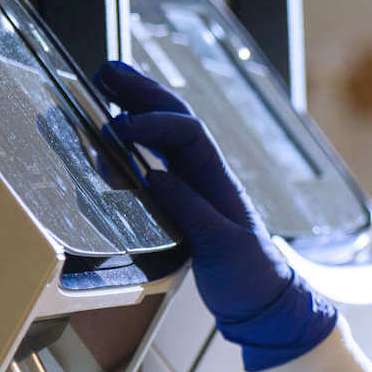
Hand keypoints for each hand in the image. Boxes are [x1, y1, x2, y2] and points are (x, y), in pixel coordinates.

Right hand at [93, 60, 335, 370]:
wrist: (264, 302)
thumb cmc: (251, 276)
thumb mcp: (222, 245)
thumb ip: (190, 209)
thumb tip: (154, 175)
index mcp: (220, 181)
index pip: (188, 134)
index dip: (154, 123)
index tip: (120, 127)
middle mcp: (209, 176)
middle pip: (177, 120)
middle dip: (143, 92)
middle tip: (107, 69)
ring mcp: (198, 187)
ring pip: (168, 134)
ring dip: (140, 106)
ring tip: (107, 83)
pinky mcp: (187, 203)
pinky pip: (162, 159)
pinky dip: (140, 140)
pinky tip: (119, 131)